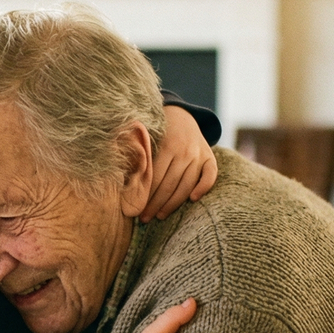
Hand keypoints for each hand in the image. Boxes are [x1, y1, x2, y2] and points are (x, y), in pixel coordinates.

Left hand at [142, 105, 217, 221]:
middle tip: (144, 218)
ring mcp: (199, 155)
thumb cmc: (157, 131)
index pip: (155, 178)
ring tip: (160, 215)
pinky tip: (193, 200)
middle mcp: (185, 151)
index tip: (135, 210)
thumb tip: (123, 182)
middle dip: (155, 204)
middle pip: (169, 185)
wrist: (180, 114)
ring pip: (186, 185)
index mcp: (167, 146)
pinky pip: (210, 176)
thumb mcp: (147, 138)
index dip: (145, 196)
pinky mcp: (210, 157)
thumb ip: (140, 157)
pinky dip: (203, 188)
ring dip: (173, 204)